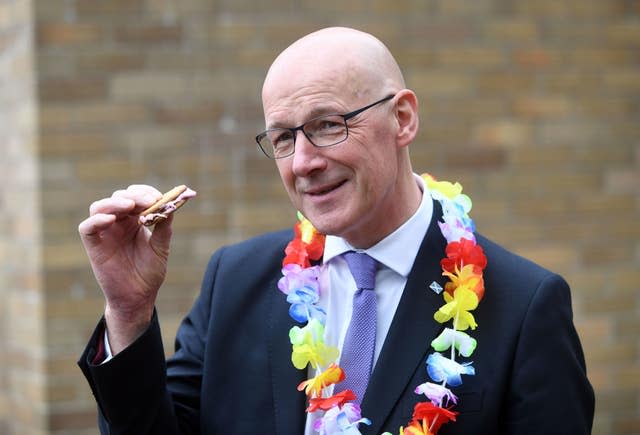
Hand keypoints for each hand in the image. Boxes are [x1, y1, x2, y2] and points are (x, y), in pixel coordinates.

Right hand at [78, 185, 171, 353]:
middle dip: (135, 196)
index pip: (136, 196)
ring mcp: (105, 233)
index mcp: (134, 220)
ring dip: (115, 202)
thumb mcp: (161, 247)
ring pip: (100, 207)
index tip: (159, 196)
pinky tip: (111, 220)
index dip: (145, 192)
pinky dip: (96, 220)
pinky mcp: (94, 246)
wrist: (139, 296)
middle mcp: (118, 223)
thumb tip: (170, 206)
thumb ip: (164, 226)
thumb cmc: (149, 272)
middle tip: (149, 201)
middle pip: (119, 198)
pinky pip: (87, 228)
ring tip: (131, 206)